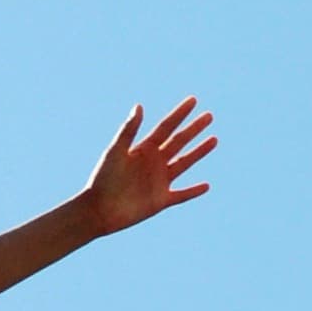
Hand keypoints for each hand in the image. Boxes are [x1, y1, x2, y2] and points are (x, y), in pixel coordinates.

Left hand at [82, 97, 215, 233]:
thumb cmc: (102, 179)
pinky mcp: (160, 201)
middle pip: (179, 141)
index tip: (193, 100)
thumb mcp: (115, 151)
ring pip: (184, 163)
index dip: (179, 113)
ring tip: (214, 139)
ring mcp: (159, 181)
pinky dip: (193, 191)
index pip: (166, 127)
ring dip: (199, 152)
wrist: (98, 210)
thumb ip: (128, 130)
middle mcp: (154, 162)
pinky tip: (206, 186)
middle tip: (209, 116)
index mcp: (143, 148)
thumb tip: (138, 106)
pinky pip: (181, 195)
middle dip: (194, 129)